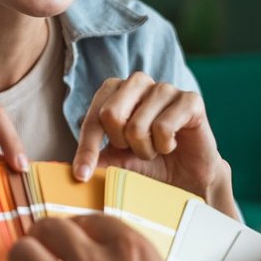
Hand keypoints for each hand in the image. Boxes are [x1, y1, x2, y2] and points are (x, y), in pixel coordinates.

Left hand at [73, 72, 224, 197]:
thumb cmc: (149, 164)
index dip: (87, 147)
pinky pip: (163, 127)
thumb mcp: (115, 161)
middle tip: (137, 150)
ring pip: (137, 125)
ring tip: (156, 149)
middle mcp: (139, 82)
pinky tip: (173, 145)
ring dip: (145, 149)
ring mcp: (166, 88)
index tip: (82, 175)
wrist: (186, 178)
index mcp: (116, 89)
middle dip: (122, 144)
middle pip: (111, 114)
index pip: (94, 115)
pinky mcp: (190, 99)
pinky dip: (164, 145)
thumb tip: (69, 168)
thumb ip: (94, 158)